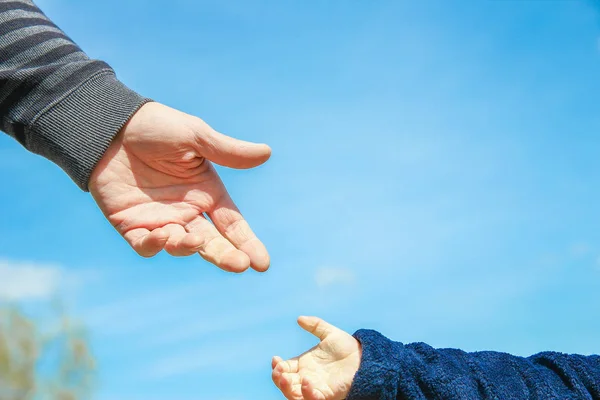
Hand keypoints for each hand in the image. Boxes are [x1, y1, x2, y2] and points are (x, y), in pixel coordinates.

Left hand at [89, 102, 270, 271]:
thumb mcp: (195, 136)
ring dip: (189, 247)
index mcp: (207, 193)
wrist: (110, 126)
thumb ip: (228, 151)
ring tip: (193, 239)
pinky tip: (161, 236)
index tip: (262, 264)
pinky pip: (145, 246)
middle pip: (212, 243)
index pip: (233, 225)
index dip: (248, 243)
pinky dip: (154, 246)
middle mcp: (187, 211)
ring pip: (181, 247)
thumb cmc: (156, 126)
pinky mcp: (132, 225)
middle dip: (227, 256)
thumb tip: (267, 153)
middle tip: (239, 265)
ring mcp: (160, 220)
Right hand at [272, 316, 361, 399]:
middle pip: (285, 383)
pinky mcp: (327, 395)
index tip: (276, 358)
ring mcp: (315, 388)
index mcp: (303, 365)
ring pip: (294, 395)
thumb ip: (316, 325)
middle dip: (278, 378)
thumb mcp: (330, 333)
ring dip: (286, 389)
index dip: (277, 366)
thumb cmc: (347, 348)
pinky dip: (307, 395)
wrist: (365, 358)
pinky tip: (306, 383)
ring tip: (285, 378)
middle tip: (279, 370)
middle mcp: (306, 378)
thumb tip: (299, 318)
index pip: (284, 368)